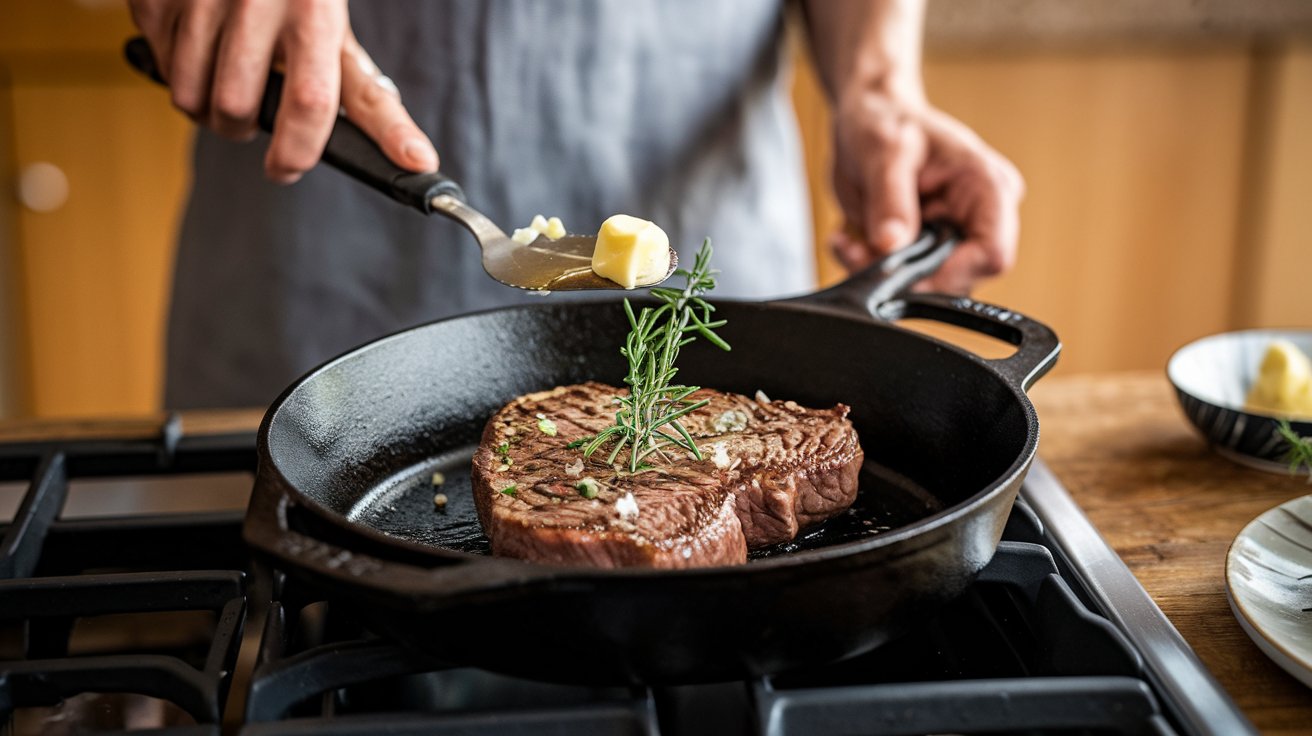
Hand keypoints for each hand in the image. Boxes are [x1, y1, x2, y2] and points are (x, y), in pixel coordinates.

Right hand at [128, 0, 437, 183]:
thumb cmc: (302, 0)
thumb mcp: (339, 41)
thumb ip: (373, 104)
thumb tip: (419, 162)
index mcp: (315, 15)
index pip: (309, 103)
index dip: (296, 152)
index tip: (285, 171)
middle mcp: (257, 0)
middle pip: (237, 109)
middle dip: (241, 132)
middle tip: (251, 120)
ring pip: (189, 96)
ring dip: (205, 109)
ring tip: (224, 83)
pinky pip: (157, 62)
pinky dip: (174, 70)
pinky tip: (197, 47)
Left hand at [829, 90, 1023, 293]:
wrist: (869, 115)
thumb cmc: (886, 119)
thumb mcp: (884, 151)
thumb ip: (889, 200)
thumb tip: (891, 246)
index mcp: (987, 186)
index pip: (992, 254)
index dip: (948, 275)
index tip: (899, 274)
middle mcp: (980, 215)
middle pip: (957, 277)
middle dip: (903, 275)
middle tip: (857, 252)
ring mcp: (954, 233)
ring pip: (925, 283)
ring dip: (880, 271)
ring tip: (850, 240)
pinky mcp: (927, 246)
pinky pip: (903, 276)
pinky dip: (870, 266)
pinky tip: (850, 239)